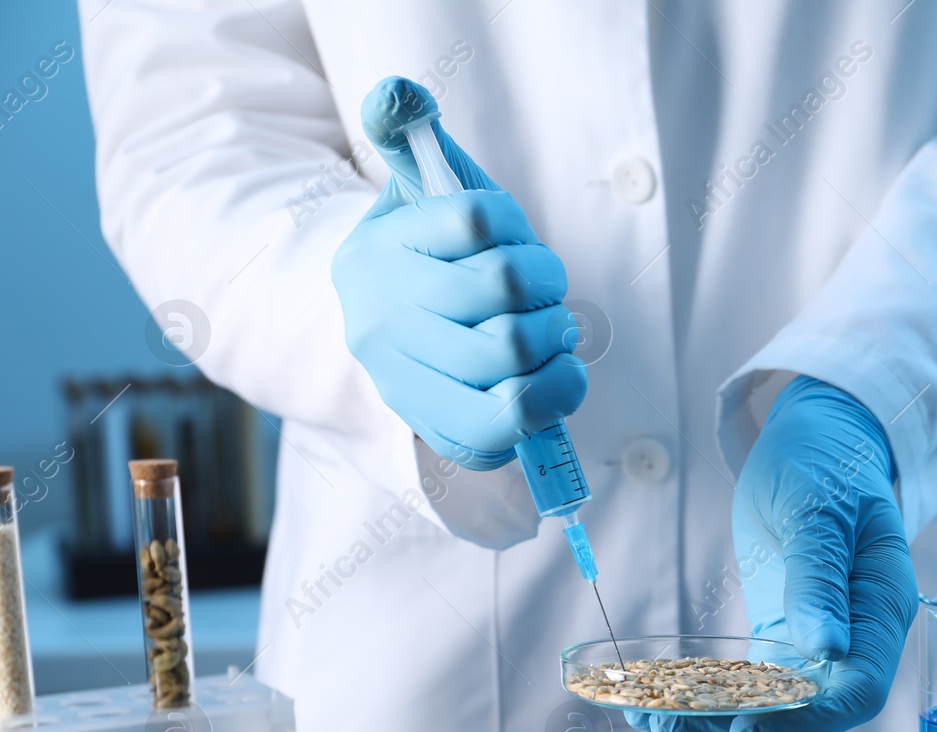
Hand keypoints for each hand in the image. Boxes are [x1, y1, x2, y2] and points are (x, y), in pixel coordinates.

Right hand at [332, 77, 582, 470]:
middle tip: (549, 295)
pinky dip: (559, 391)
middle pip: (504, 283)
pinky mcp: (446, 430)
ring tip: (555, 336)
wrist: (405, 352)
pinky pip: (516, 416)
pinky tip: (559, 376)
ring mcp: (409, 381)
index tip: (513, 239)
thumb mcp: (418, 193)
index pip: (476, 216)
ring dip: (557, 336)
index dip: (517, 225)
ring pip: (512, 347)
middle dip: (549, 283)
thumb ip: (407, 132)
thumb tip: (397, 94)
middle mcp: (382, 318)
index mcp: (377, 253)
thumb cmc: (433, 265)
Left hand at [625, 377, 917, 731]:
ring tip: (653, 716)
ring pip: (774, 702)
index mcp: (881, 607)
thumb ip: (821, 580)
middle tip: (676, 724)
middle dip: (748, 726)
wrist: (817, 438)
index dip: (808, 721)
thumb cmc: (828, 462)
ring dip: (716, 717)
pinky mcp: (782, 633)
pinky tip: (660, 697)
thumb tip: (827, 650)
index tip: (749, 731)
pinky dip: (709, 693)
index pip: (859, 689)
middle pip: (812, 708)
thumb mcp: (819, 511)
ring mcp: (817, 637)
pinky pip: (749, 680)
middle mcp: (856, 635)